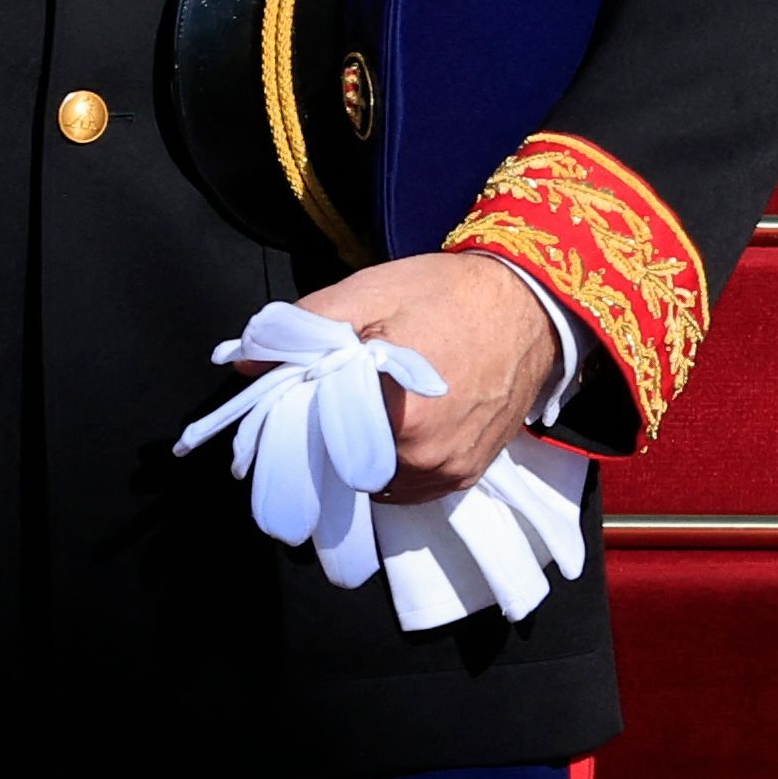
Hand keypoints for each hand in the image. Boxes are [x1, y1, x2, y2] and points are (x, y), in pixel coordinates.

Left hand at [251, 251, 559, 499]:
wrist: (531, 302)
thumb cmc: (449, 293)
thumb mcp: (371, 292)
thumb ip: (306, 325)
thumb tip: (246, 359)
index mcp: (394, 417)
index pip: (316, 444)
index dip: (300, 424)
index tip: (301, 403)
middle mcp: (423, 458)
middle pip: (345, 468)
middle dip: (334, 439)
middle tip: (342, 399)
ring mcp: (450, 471)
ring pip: (378, 483)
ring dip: (366, 456)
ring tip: (375, 412)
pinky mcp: (469, 474)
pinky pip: (414, 486)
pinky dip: (398, 465)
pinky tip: (402, 427)